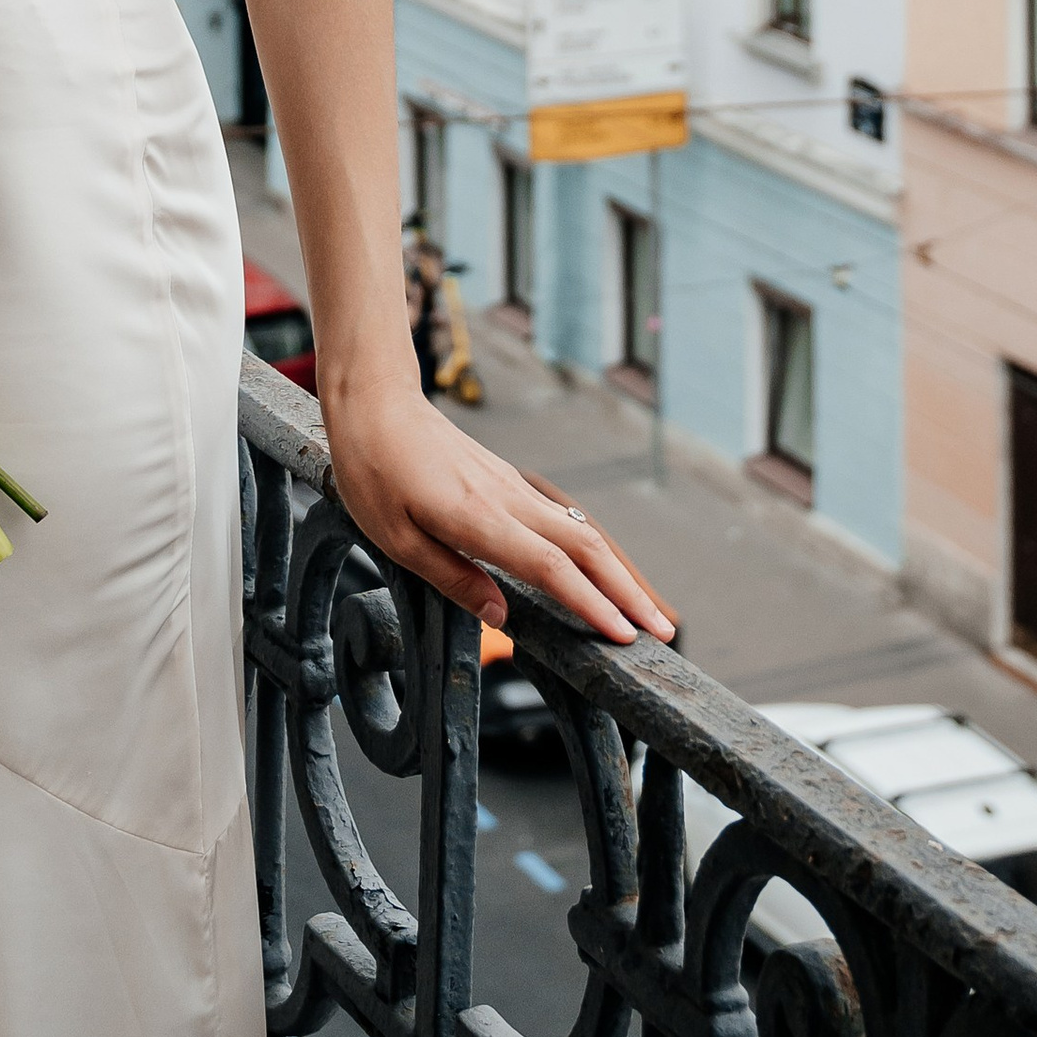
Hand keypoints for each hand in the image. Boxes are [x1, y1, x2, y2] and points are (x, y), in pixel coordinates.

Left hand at [323, 382, 674, 648]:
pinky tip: (599, 571)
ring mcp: (511, 486)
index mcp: (477, 517)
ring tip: (644, 611)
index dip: (592, 604)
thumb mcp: (393, 537)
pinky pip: (561, 518)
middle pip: (584, 547)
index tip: (625, 637)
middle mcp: (506, 499)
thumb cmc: (373, 468)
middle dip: (628, 592)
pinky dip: (591, 550)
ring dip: (617, 571)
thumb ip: (452, 578)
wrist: (375, 399)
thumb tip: (503, 618)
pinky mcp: (506, 481)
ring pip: (580, 530)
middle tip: (663, 633)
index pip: (550, 567)